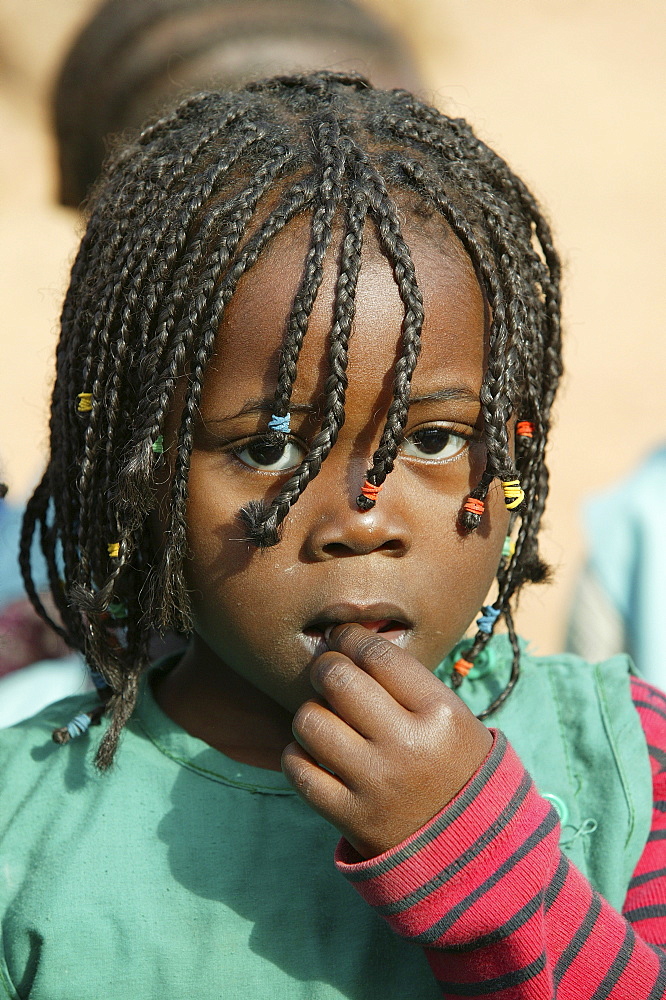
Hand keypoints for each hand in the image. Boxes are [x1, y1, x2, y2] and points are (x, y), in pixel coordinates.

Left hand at [281, 623, 492, 858]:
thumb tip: (347, 639)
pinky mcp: (351, 818)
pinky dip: (297, 754)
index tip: (342, 637)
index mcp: (441, 713)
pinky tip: (314, 753)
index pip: (377, 654)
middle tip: (327, 672)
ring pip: (311, 721)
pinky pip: (298, 769)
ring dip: (311, 712)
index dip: (350, 637)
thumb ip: (405, 680)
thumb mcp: (452, 717)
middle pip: (338, 680)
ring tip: (325, 717)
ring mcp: (377, 783)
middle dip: (325, 667)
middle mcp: (408, 745)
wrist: (471, 846)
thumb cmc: (454, 765)